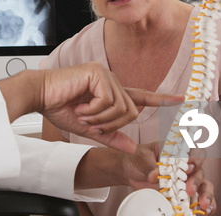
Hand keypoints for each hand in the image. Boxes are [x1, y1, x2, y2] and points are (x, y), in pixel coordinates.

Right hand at [39, 62, 182, 152]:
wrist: (39, 95)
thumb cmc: (58, 107)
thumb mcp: (88, 127)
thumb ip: (110, 135)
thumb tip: (131, 146)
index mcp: (110, 92)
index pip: (141, 96)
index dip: (162, 98)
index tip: (182, 99)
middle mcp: (111, 80)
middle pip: (131, 110)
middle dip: (112, 124)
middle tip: (91, 124)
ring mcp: (105, 74)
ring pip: (121, 107)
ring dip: (101, 118)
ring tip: (83, 114)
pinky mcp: (98, 73)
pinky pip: (109, 100)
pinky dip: (95, 110)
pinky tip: (81, 106)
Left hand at [122, 144, 215, 214]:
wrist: (129, 171)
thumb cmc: (137, 158)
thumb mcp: (141, 158)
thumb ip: (149, 166)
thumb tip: (154, 176)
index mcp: (177, 152)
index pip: (194, 151)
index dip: (195, 158)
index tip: (187, 167)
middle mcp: (185, 165)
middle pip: (200, 171)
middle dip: (196, 180)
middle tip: (189, 190)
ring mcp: (186, 180)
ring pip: (204, 185)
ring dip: (206, 194)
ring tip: (203, 204)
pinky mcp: (183, 194)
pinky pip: (198, 199)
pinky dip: (204, 206)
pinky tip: (203, 211)